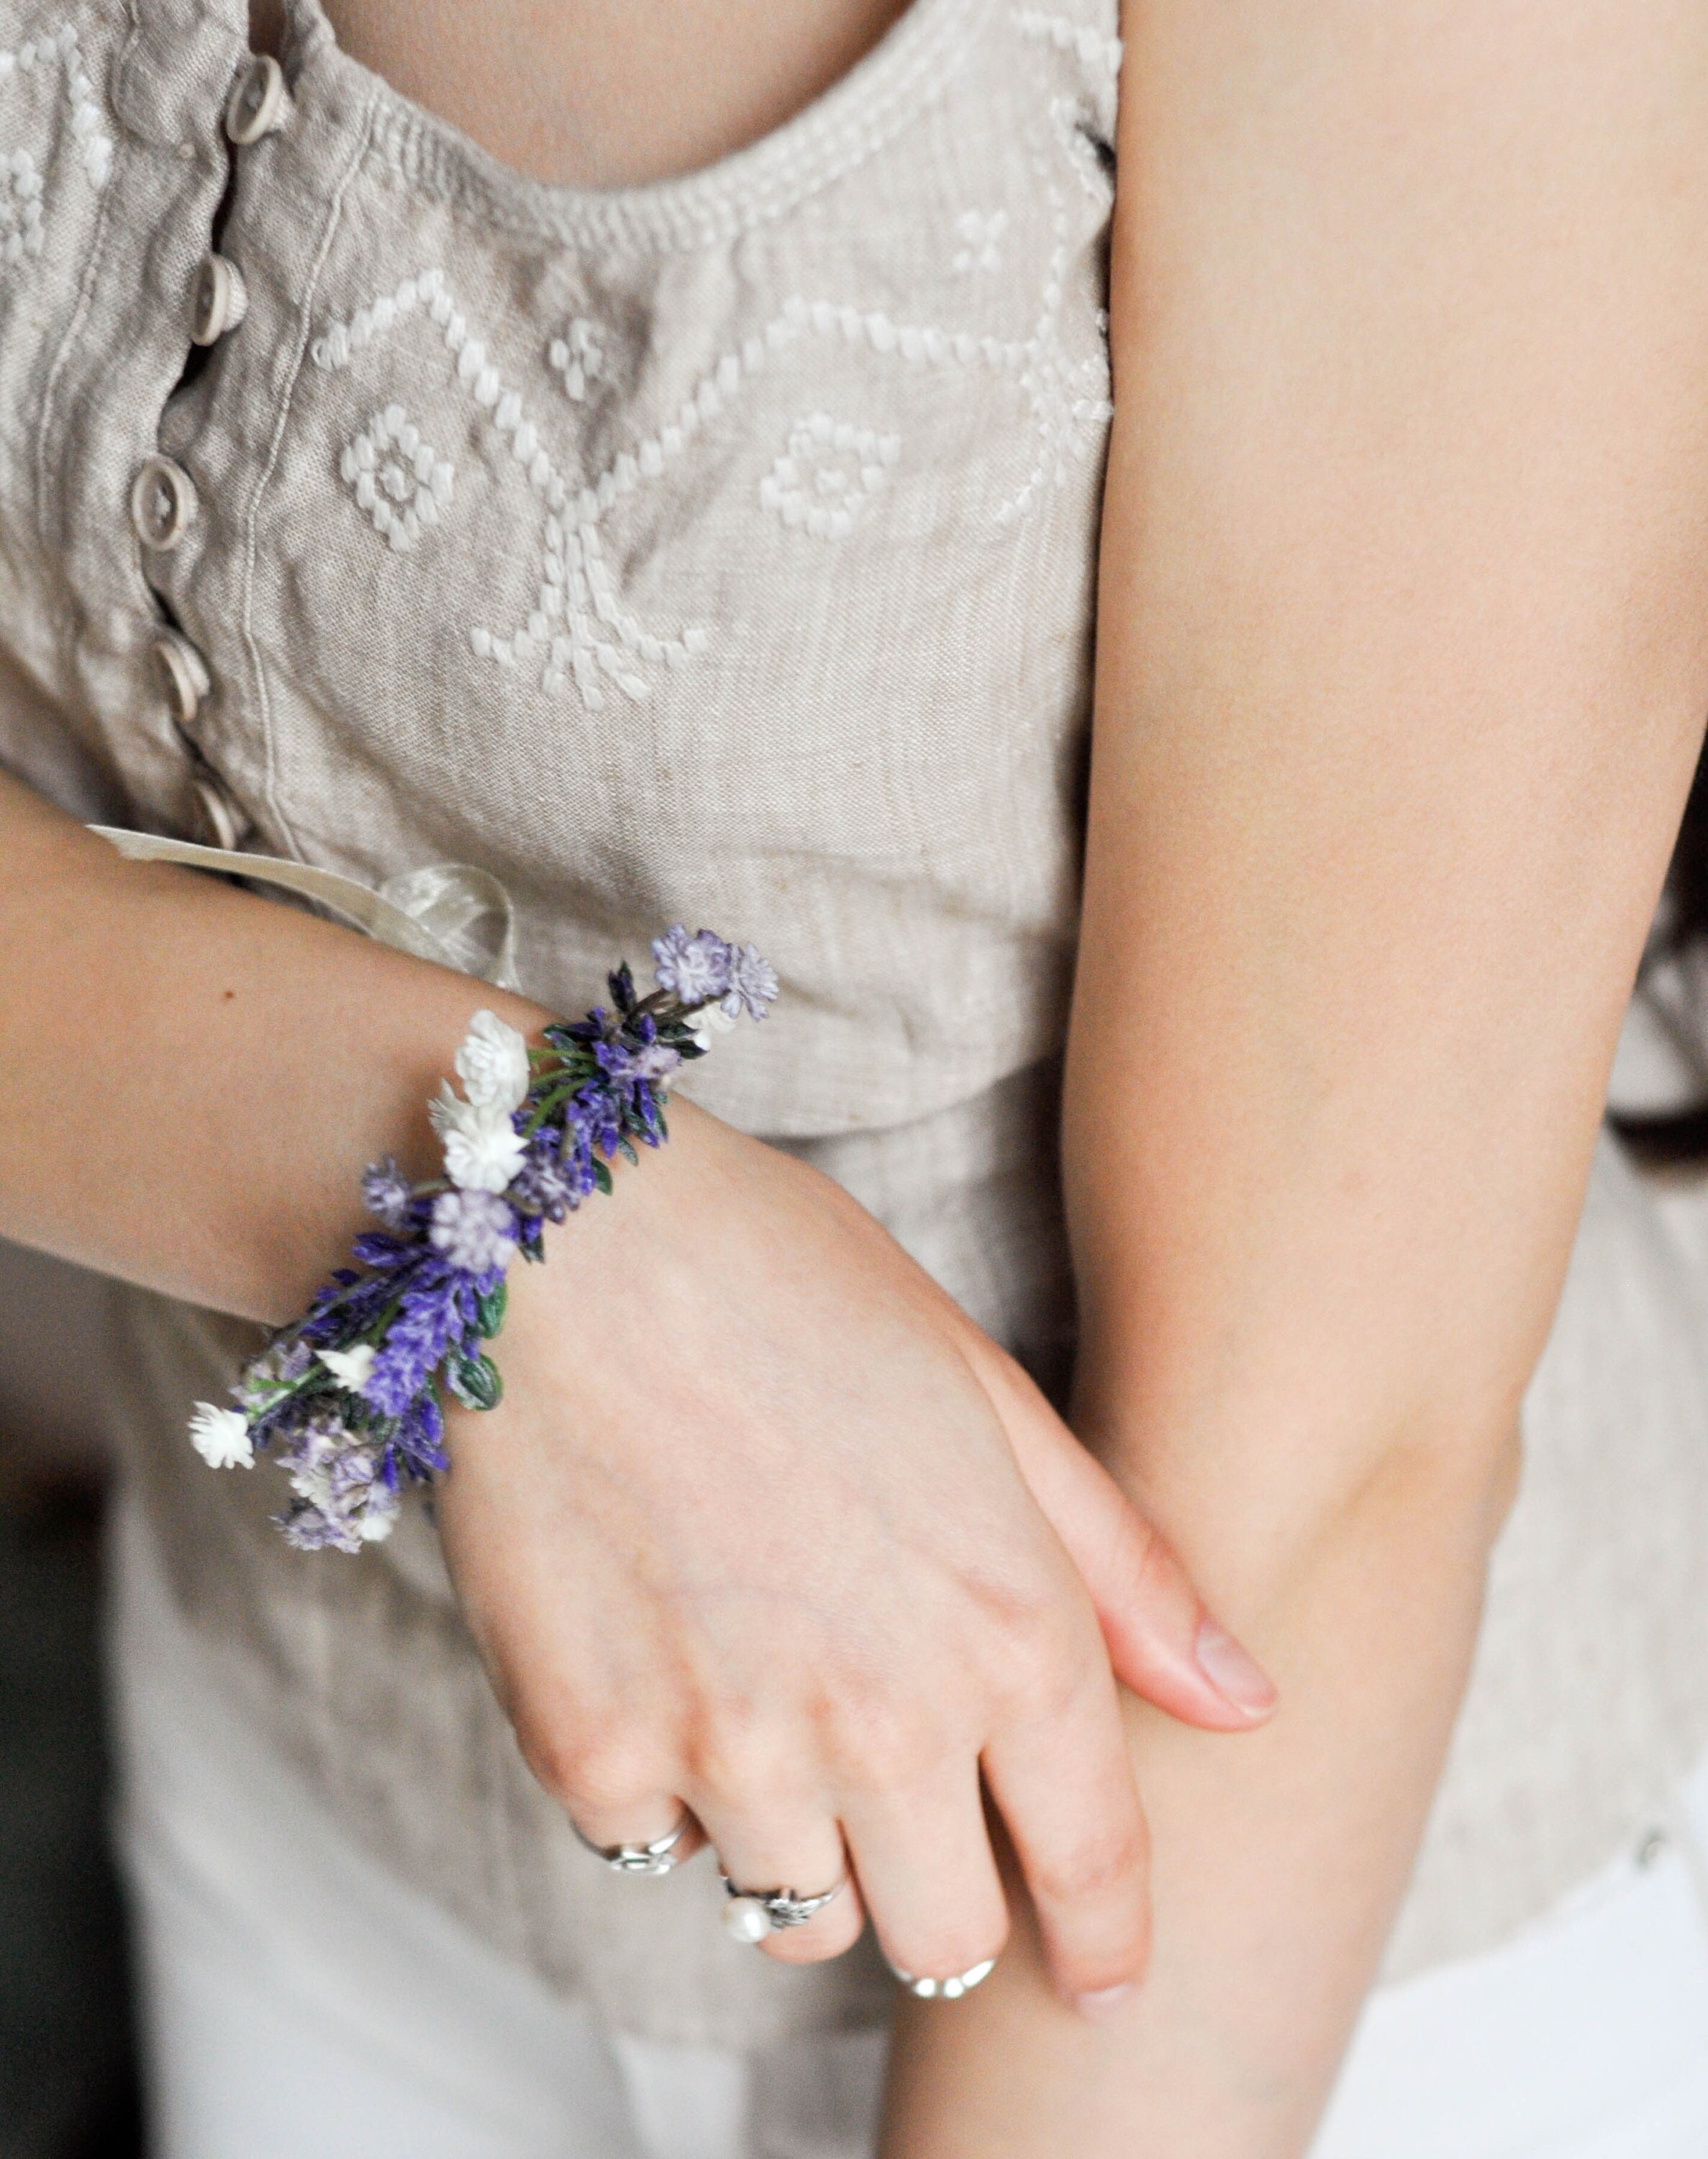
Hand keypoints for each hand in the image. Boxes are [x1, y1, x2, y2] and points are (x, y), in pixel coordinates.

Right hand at [437, 1098, 1273, 2009]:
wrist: (562, 1241)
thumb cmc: (787, 1282)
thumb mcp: (987, 1389)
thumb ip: (1123, 1566)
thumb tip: (1246, 1703)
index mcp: (1006, 1625)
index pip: (1091, 1859)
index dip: (1107, 1938)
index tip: (1103, 1978)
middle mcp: (883, 1718)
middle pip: (947, 1937)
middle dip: (954, 1901)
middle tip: (921, 1826)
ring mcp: (729, 1749)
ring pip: (801, 1919)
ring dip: (813, 1854)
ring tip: (783, 1725)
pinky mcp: (589, 1752)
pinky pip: (659, 1849)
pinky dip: (676, 1794)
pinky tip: (669, 1674)